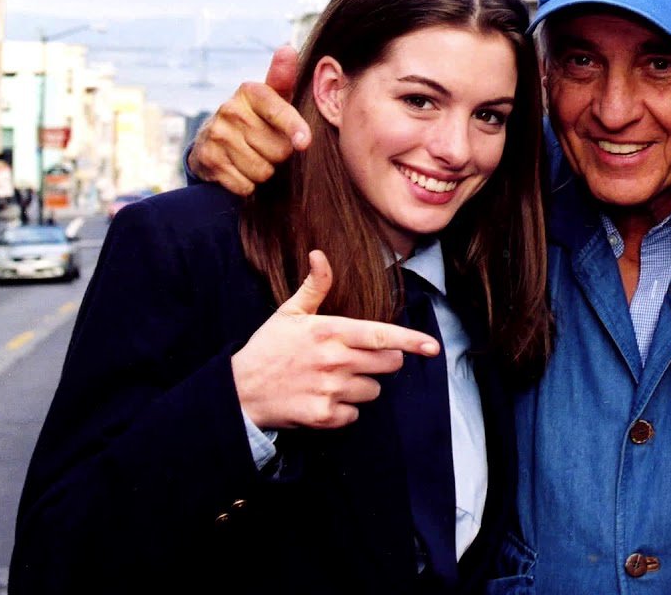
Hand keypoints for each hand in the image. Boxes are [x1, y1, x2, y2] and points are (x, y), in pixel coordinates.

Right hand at [188, 46, 309, 195]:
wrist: (212, 141)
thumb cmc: (257, 118)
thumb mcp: (272, 97)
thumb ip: (283, 78)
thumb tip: (288, 48)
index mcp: (251, 91)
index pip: (280, 112)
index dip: (295, 129)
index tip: (304, 143)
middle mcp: (230, 109)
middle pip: (278, 150)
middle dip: (279, 155)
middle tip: (267, 146)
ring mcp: (216, 134)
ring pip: (263, 170)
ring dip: (264, 171)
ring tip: (253, 156)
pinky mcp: (208, 159)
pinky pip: (245, 184)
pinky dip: (247, 184)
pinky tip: (238, 169)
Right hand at [231, 250, 439, 429]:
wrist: (237, 392)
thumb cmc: (267, 348)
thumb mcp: (288, 313)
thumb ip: (314, 286)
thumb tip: (320, 254)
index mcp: (330, 331)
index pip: (382, 336)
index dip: (411, 341)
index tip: (433, 347)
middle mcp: (335, 360)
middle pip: (388, 364)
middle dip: (383, 362)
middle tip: (358, 359)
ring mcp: (331, 389)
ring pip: (373, 390)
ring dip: (361, 386)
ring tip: (332, 380)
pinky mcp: (324, 416)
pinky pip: (355, 414)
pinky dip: (344, 410)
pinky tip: (323, 399)